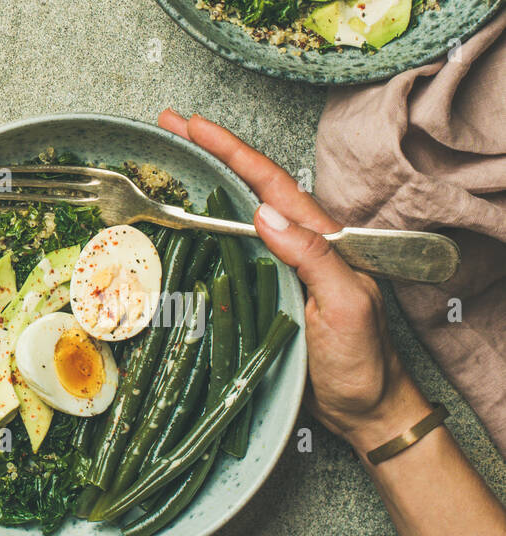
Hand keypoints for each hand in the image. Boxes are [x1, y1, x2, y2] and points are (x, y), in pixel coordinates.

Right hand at [158, 111, 429, 451]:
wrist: (366, 412)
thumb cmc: (364, 362)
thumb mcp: (347, 306)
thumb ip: (314, 257)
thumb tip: (264, 213)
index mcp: (320, 239)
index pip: (270, 183)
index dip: (232, 150)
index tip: (195, 124)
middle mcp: (297, 244)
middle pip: (249, 185)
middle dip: (210, 150)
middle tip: (169, 123)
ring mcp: (278, 267)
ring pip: (236, 212)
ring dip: (203, 181)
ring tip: (169, 156)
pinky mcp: (263, 291)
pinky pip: (229, 248)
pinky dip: (202, 224)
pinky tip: (182, 218)